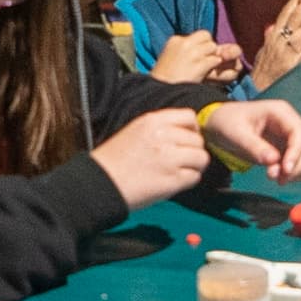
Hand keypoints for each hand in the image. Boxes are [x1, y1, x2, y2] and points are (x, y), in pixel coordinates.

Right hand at [92, 108, 212, 208]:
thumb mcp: (135, 131)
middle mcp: (164, 136)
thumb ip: (160, 128)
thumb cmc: (114, 160)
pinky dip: (188, 180)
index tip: (185, 139)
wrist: (100, 183)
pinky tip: (174, 182)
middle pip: (198, 139)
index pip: (190, 117)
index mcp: (153, 121)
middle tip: (180, 160)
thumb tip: (186, 134)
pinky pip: (195, 177)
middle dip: (193, 150)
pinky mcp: (173, 180)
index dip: (192, 129)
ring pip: (201, 158)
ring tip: (178, 172)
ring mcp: (170, 158)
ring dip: (194, 166)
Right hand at [150, 31, 241, 84]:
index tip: (199, 55)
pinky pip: (214, 60)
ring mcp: (191, 54)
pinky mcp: (198, 65)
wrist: (159, 94)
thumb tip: (201, 49)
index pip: (198, 35)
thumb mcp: (169, 58)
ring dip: (212, 57)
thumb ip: (183, 51)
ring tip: (206, 68)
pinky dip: (214, 66)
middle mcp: (183, 44)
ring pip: (212, 47)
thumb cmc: (164, 80)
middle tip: (206, 60)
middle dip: (209, 48)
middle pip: (206, 37)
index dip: (202, 45)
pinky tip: (207, 73)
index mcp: (174, 41)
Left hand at [202, 99, 300, 181]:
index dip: (297, 153)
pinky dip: (299, 172)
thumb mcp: (236, 133)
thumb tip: (274, 162)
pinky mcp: (288, 148)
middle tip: (281, 180)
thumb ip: (254, 147)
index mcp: (280, 112)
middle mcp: (290, 122)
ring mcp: (291, 135)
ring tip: (279, 180)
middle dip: (300, 165)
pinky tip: (282, 178)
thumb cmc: (227, 123)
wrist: (219, 125)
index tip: (285, 171)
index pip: (299, 132)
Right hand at [251, 0, 300, 90]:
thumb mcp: (263, 54)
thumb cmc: (262, 77)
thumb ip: (270, 38)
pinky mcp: (293, 67)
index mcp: (273, 37)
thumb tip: (271, 24)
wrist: (255, 97)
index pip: (287, 11)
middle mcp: (279, 42)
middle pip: (297, 15)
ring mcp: (286, 54)